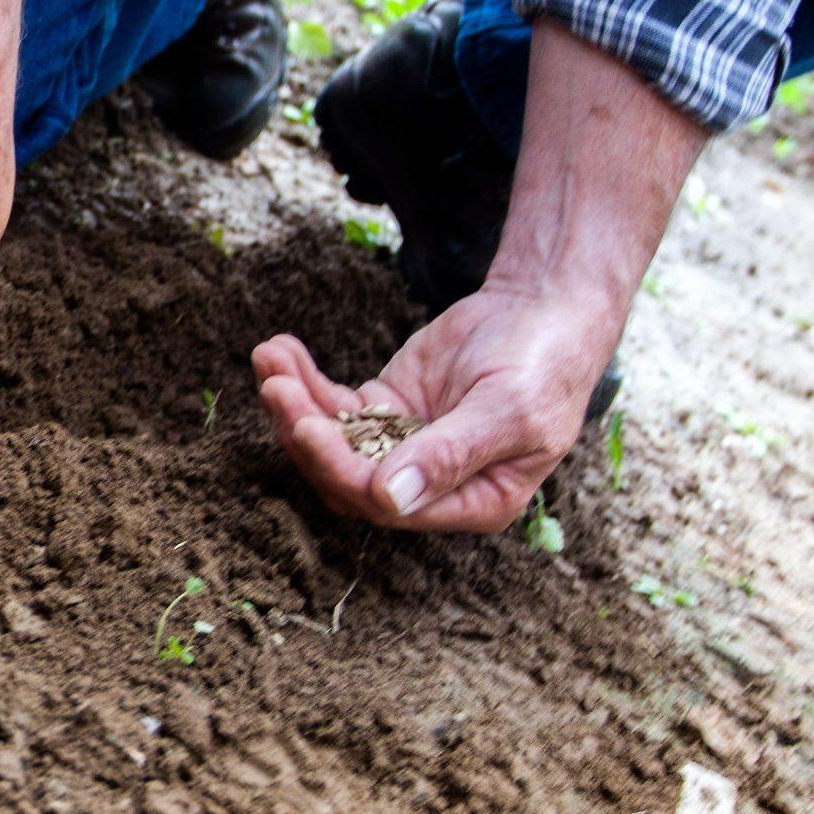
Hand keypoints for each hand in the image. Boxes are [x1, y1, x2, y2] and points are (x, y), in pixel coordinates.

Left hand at [251, 277, 621, 531]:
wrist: (544, 309)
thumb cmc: (543, 365)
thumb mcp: (508, 411)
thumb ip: (450, 455)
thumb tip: (391, 499)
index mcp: (472, 502)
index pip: (388, 504)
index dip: (342, 470)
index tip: (308, 427)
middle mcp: (429, 485)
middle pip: (347, 476)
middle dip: (305, 433)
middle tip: (276, 387)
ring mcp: (401, 446)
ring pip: (331, 440)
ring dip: (294, 404)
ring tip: (269, 359)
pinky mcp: (384, 409)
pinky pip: (333, 404)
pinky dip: (303, 380)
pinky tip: (279, 350)